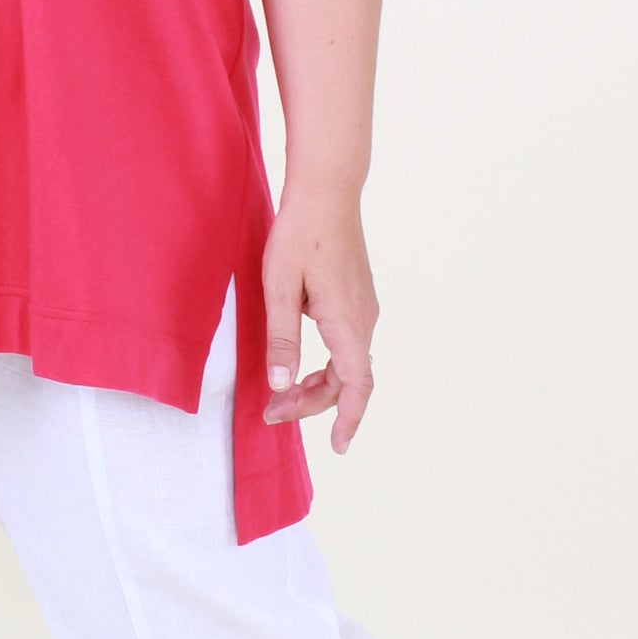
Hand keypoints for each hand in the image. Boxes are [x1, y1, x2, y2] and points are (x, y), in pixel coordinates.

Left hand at [260, 188, 377, 456]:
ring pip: (348, 364)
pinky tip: (301, 364)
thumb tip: (281, 384)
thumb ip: (281, 338)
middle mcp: (364, 319)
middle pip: (348, 381)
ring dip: (319, 385)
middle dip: (312, 404)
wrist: (327, 191)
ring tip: (282, 394)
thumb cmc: (300, 234)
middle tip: (272, 412)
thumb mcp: (279, 286)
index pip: (356, 385)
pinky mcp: (358, 299)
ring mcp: (364, 308)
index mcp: (347, 321)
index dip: (349, 420)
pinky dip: (327, 366)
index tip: (338, 447)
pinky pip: (348, 347)